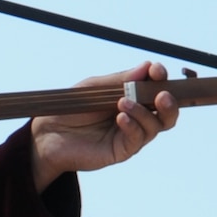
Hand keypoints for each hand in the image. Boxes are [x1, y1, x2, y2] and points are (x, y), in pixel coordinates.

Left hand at [30, 61, 177, 188]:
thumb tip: (148, 66)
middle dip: (169, 102)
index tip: (156, 70)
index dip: (161, 79)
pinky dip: (133, 126)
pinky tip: (121, 117)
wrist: (47, 133)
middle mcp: (137, 117)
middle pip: (167, 112)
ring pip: (156, 126)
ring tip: (123, 103)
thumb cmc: (70, 108)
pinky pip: (137, 139)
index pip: (157, 89)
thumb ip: (121, 79)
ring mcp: (130, 134)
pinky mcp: (122, 151)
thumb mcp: (95, 88)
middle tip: (161, 94)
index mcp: (133, 98)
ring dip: (144, 112)